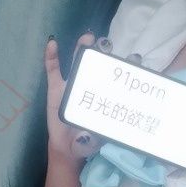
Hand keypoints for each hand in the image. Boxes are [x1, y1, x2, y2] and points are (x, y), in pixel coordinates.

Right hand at [44, 33, 141, 161]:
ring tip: (87, 38)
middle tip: (107, 45)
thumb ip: (94, 139)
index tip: (134, 60)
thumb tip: (87, 136)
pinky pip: (53, 69)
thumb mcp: (96, 141)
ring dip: (83, 46)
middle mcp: (92, 83)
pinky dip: (51, 56)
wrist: (69, 148)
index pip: (120, 74)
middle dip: (105, 49)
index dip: (128, 64)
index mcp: (107, 92)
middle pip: (100, 61)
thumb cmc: (88, 141)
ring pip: (78, 59)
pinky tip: (52, 44)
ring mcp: (73, 83)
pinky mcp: (56, 88)